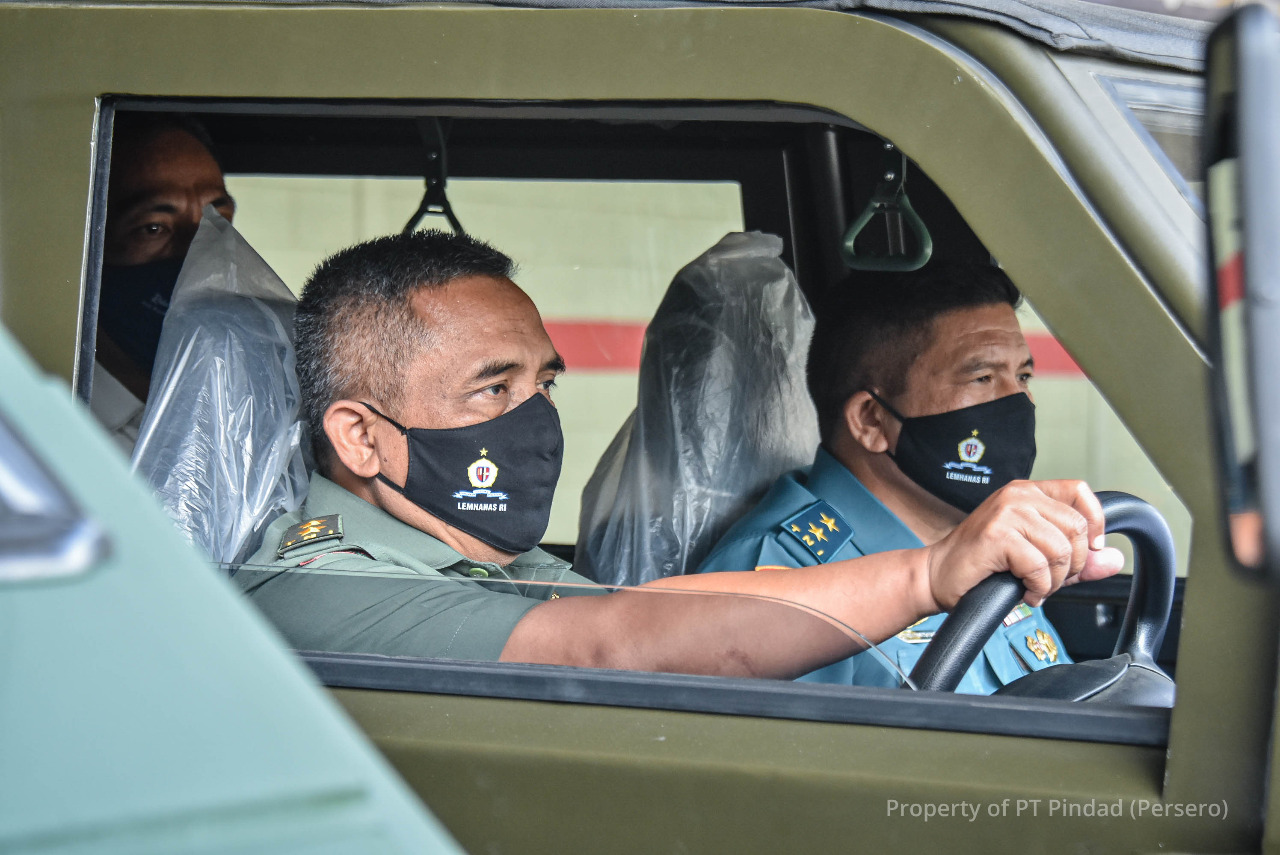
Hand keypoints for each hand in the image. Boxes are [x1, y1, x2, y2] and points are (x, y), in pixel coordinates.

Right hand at [923, 480, 1124, 609]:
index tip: (1089, 550)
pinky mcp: (997, 535)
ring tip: (1034, 587)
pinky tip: (1023, 592)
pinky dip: (1038, 588)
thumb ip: (1078, 559)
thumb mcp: (1038, 559)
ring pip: (1061, 550)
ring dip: (1054, 581)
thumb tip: (1115, 559)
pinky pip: (1039, 566)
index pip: (1080, 492)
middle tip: (1051, 579)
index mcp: (1027, 493)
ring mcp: (1006, 513)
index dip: (1095, 523)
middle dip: (1073, 564)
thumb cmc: (981, 566)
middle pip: (1077, 526)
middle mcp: (1017, 495)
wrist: (936, 576)